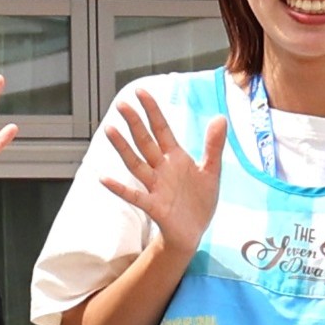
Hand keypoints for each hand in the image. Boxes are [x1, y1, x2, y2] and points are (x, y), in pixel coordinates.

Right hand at [95, 87, 226, 253]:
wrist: (194, 232)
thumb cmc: (199, 201)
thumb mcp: (212, 171)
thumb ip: (214, 145)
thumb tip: (220, 117)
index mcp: (175, 158)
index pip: (162, 129)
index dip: (152, 111)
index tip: (141, 91)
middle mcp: (162, 169)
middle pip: (145, 142)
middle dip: (135, 123)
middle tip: (122, 104)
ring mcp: (155, 186)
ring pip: (136, 163)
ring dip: (123, 148)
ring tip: (110, 129)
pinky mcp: (154, 206)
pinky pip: (134, 196)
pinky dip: (119, 188)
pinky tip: (104, 179)